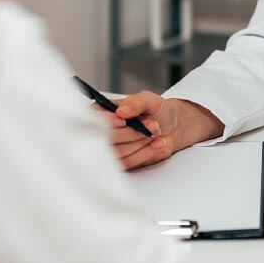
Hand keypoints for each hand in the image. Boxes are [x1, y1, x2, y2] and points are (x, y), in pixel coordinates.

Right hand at [97, 91, 223, 170]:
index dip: (105, 121)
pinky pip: (128, 162)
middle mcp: (102, 131)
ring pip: (117, 152)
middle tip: (151, 124)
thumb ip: (136, 102)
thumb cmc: (156, 110)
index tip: (123, 121)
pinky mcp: (121, 162)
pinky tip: (158, 144)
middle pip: (105, 138)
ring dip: (139, 142)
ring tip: (156, 132)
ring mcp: (110, 148)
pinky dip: (145, 153)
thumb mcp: (149, 100)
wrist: (171, 127)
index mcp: (102, 111)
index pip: (92, 118)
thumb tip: (122, 111)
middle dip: (131, 132)